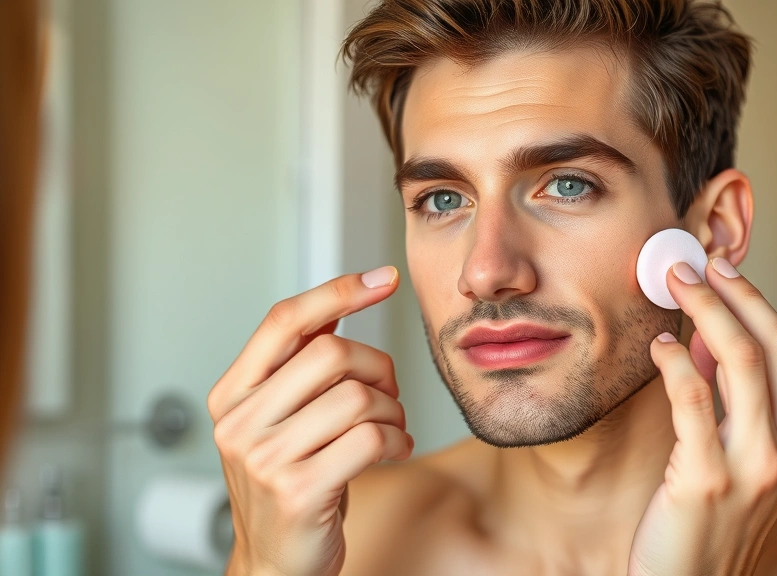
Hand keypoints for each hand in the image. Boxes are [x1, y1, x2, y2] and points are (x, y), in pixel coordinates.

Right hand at [207, 267, 414, 575]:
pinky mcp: (300, 490)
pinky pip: (372, 438)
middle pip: (331, 352)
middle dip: (378, 367)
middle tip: (388, 391)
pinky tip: (393, 449)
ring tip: (390, 428)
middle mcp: (240, 423)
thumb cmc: (288, 486)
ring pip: (359, 397)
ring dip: (393, 411)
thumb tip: (334, 305)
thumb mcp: (280, 419)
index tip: (382, 278)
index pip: (285, 320)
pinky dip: (398, 440)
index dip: (337, 291)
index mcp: (232, 394)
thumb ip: (298, 366)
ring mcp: (266, 458)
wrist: (277, 564)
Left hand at [628, 258, 776, 575]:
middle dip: (734, 293)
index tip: (725, 270)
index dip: (757, 302)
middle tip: (696, 262)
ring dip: (705, 310)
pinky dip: (677, 362)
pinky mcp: (706, 481)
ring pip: (739, 361)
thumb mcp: (733, 458)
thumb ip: (729, 399)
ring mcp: (751, 468)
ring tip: (674, 284)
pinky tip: (661, 347)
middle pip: (772, 346)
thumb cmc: (703, 526)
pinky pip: (694, 401)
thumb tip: (712, 335)